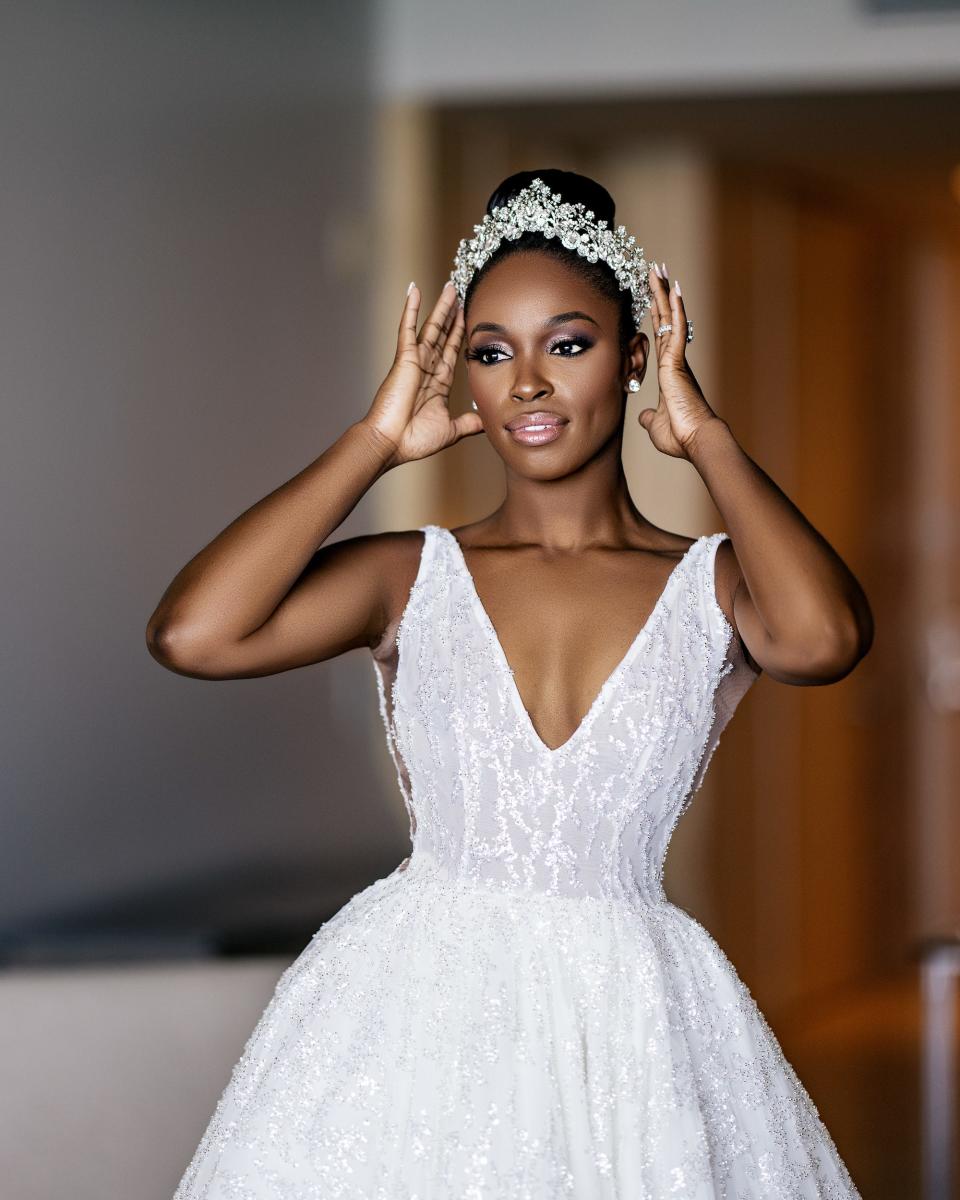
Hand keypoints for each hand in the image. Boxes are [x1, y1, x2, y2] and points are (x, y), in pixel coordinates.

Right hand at [361, 280, 482, 468]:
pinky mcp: (404, 358)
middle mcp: (427, 368)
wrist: (392, 444)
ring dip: (440, 306)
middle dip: (453, 314)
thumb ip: (469, 423)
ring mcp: (415, 361)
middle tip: (461, 292)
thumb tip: (487, 421)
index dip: (461, 334)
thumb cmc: (415, 440)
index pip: (453, 351)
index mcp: (438, 382)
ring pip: (430, 326)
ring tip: (449, 286)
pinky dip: (411, 309)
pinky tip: (414, 290)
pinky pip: (408, 328)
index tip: (469, 316)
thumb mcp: (452, 430)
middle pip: (443, 334)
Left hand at [638, 265, 720, 459]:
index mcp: (670, 372)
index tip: (651, 295)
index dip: (656, 315)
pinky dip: (676, 309)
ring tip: (658, 268)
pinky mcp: (678, 362)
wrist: (696, 441)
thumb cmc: (681, 436)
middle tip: (655, 269)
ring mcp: (677, 359)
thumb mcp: (656, 425)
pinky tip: (674, 289)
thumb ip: (650, 417)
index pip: (660, 336)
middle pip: (665, 320)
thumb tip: (644, 416)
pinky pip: (678, 330)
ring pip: (671, 318)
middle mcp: (675, 361)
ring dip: (664, 293)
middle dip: (659, 294)